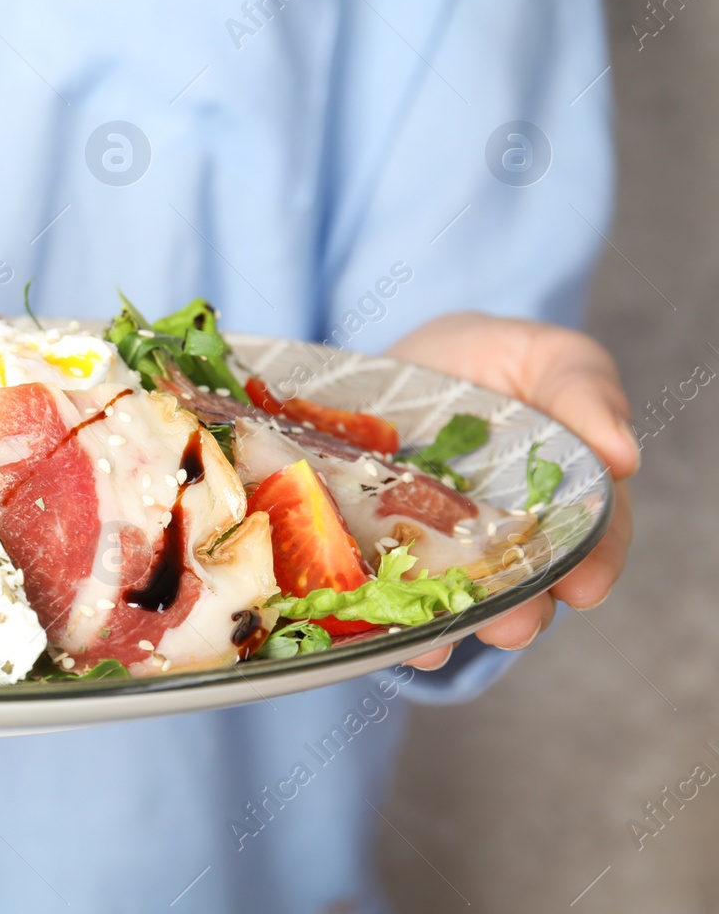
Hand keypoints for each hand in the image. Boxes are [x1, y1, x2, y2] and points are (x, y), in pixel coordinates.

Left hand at [384, 312, 637, 669]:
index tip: (585, 588)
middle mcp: (508, 540)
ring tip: (436, 645)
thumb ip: (584, 391)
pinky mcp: (380, 552)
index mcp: (563, 501)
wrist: (401, 362)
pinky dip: (384, 617)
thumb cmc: (488, 359)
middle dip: (519, 612)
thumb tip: (624, 454)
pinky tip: (380, 632)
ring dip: (448, 626)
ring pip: (453, 601)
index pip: (593, 541)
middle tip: (512, 627)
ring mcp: (440, 550)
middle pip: (524, 588)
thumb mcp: (546, 357)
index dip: (593, 565)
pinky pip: (386, 592)